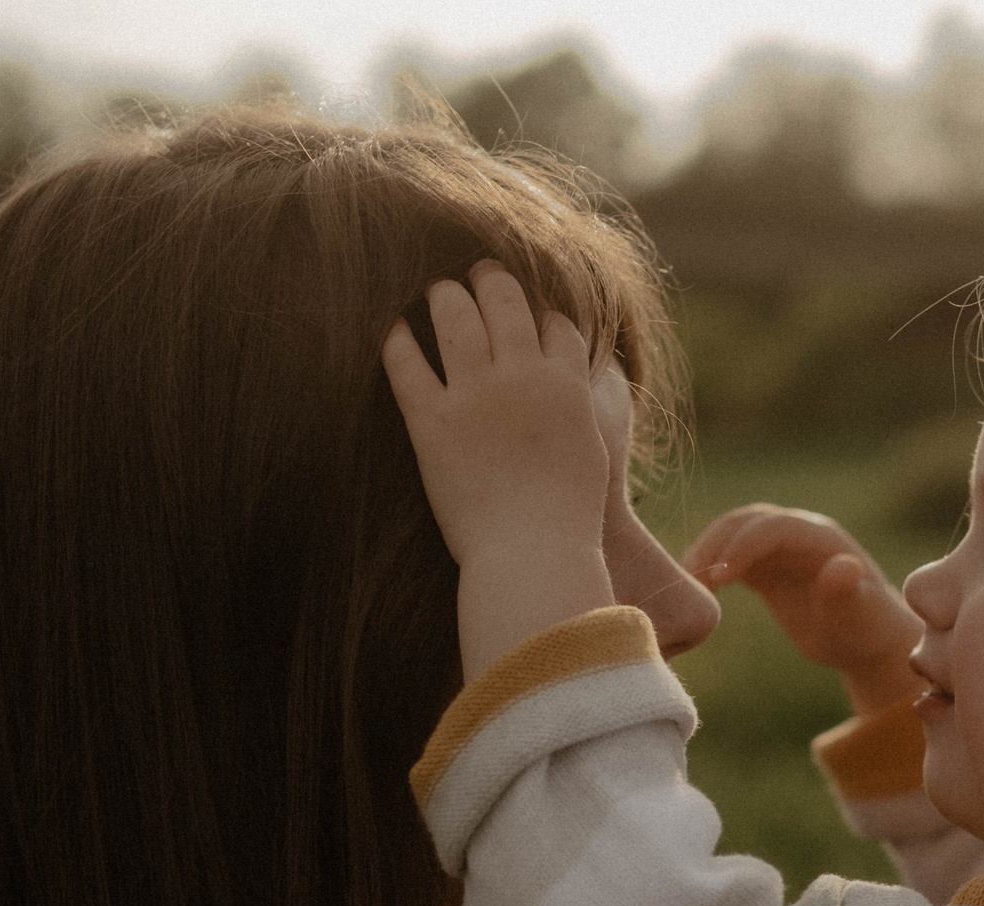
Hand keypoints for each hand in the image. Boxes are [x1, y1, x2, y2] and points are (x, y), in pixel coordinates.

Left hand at [384, 262, 612, 677]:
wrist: (533, 554)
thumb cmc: (568, 519)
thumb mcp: (591, 454)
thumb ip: (581, 411)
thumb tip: (577, 389)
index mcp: (567, 385)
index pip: (555, 321)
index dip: (541, 306)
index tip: (528, 303)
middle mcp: (522, 377)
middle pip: (506, 300)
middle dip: (490, 278)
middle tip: (477, 271)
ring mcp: (475, 396)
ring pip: (455, 316)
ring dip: (444, 294)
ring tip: (436, 290)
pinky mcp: (432, 422)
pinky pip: (407, 364)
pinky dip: (397, 339)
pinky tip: (392, 327)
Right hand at [686, 505, 924, 716]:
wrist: (867, 641)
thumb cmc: (866, 631)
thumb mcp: (858, 618)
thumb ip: (847, 593)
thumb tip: (844, 565)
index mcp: (820, 538)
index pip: (772, 527)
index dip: (742, 546)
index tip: (717, 578)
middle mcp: (797, 533)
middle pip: (744, 522)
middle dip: (714, 544)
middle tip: (689, 580)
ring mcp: (779, 548)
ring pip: (731, 536)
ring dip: (705, 553)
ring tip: (684, 587)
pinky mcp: (766, 567)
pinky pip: (730, 557)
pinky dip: (709, 568)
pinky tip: (693, 593)